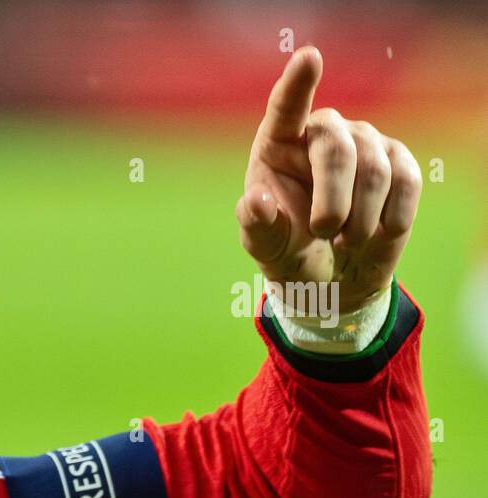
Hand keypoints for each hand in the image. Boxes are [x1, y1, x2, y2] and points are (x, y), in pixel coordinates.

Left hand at [236, 46, 421, 314]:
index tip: (309, 57)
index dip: (299, 83)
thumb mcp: (266, 246)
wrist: (331, 276)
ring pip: (374, 172)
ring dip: (358, 221)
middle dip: (332, 201)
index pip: (287, 107)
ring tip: (342, 241)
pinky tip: (372, 234)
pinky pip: (406, 184)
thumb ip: (257, 225)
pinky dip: (388, 220)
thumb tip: (256, 201)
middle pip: (337, 149)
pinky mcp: (400, 162)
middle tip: (322, 232)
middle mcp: (323, 133)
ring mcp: (365, 143)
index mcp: (278, 144)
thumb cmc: (289, 251)